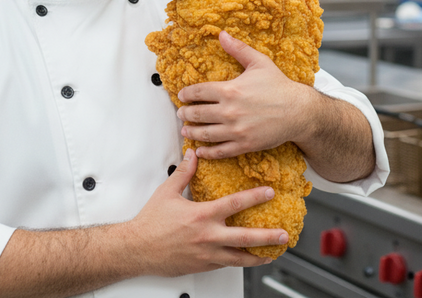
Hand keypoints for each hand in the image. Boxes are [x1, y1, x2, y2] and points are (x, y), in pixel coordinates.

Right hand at [127, 148, 285, 275]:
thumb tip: (193, 155)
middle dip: (268, 236)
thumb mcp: (167, 192)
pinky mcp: (202, 266)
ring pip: (239, 258)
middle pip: (245, 237)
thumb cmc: (150, 222)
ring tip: (273, 253)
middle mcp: (208, 236)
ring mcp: (207, 254)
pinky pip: (226, 265)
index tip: (269, 193)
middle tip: (284, 234)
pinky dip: (239, 262)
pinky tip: (246, 260)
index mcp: (201, 215)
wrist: (137, 249)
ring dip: (258, 256)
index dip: (255, 197)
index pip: (235, 204)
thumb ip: (184, 173)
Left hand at [176, 31, 306, 159]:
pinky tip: (200, 151)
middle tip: (181, 114)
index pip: (198, 92)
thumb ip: (238, 49)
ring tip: (185, 131)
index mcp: (230, 90)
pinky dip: (207, 152)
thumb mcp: (259, 62)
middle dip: (185, 114)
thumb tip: (222, 34)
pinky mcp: (244, 144)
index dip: (186, 94)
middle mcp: (229, 111)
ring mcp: (236, 130)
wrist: (299, 111)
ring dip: (191, 133)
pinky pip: (220, 151)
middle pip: (197, 114)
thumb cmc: (279, 86)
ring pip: (205, 134)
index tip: (181, 96)